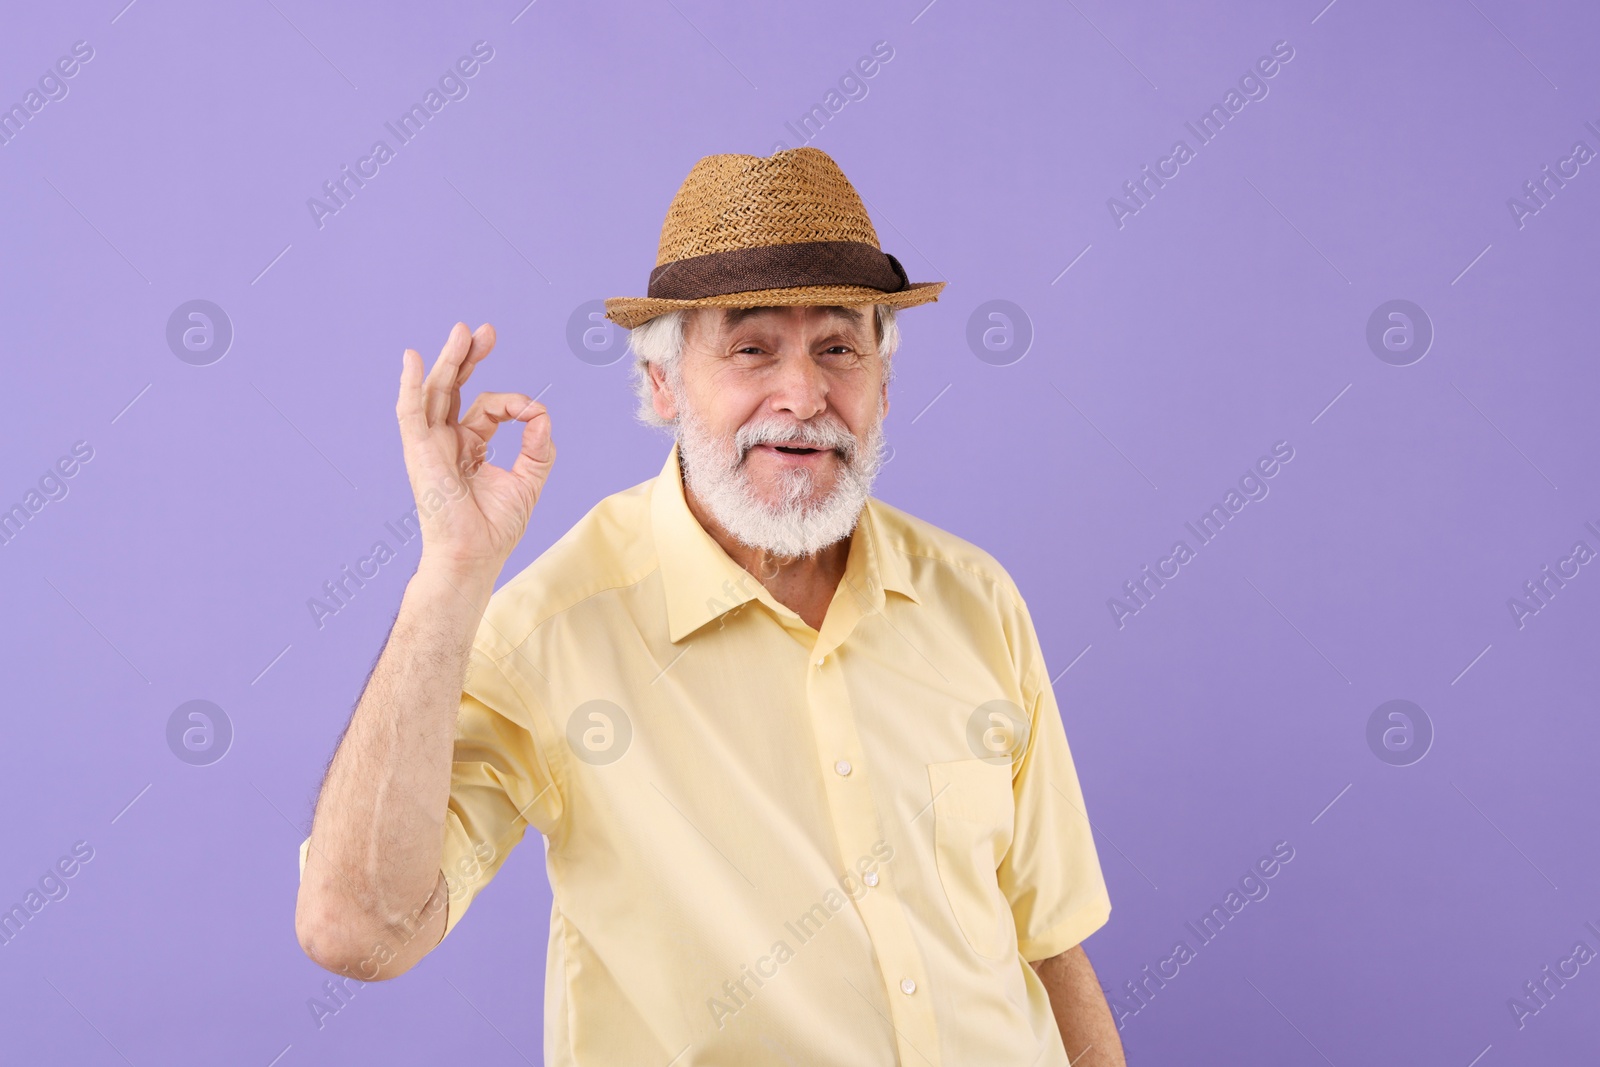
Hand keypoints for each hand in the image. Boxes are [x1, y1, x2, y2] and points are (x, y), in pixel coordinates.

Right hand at [396, 322, 554, 572]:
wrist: (473, 557)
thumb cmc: (495, 528)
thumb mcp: (528, 481)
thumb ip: (537, 446)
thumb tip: (541, 414)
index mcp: (469, 446)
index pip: (488, 408)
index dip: (514, 403)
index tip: (532, 413)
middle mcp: (446, 441)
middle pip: (455, 387)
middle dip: (469, 357)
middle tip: (485, 330)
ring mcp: (429, 445)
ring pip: (436, 391)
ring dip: (448, 359)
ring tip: (462, 331)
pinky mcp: (418, 452)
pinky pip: (410, 412)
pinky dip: (411, 385)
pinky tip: (414, 359)